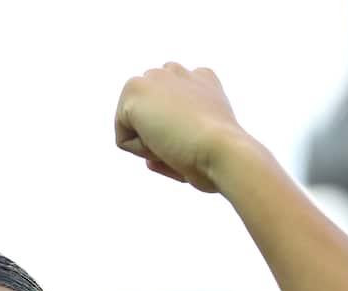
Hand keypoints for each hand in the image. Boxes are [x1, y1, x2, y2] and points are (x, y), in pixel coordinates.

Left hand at [114, 62, 250, 193]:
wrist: (224, 151)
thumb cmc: (222, 161)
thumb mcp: (207, 148)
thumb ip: (181, 143)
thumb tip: (150, 160)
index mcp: (201, 80)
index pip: (170, 115)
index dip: (179, 140)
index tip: (201, 144)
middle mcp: (177, 72)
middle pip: (150, 121)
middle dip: (162, 139)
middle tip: (189, 144)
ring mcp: (154, 78)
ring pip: (135, 129)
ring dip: (151, 146)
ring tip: (177, 143)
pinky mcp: (134, 89)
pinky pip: (123, 139)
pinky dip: (141, 151)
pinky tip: (165, 142)